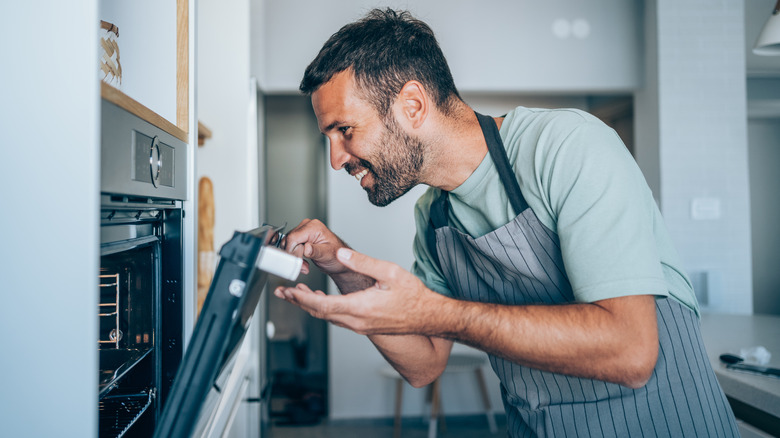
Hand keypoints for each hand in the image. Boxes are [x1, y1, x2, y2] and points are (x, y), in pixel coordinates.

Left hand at [273, 248, 440, 335]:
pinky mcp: (364, 326)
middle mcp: (358, 321)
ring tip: (296, 295)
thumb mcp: (390, 272)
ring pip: (328, 317)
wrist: (429, 316)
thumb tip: (340, 255)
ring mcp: (360, 326)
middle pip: (320, 314)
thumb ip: (363, 262)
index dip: (303, 298)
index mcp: (361, 307)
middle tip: (283, 293)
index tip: (289, 290)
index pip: (323, 305)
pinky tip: (320, 301)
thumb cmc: (413, 296)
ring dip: (310, 306)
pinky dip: (324, 310)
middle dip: (299, 302)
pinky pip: (337, 319)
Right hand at [282, 219, 349, 275]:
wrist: (339, 260)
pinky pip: (290, 246)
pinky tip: (303, 262)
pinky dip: (294, 256)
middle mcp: (307, 226)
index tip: (297, 262)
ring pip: (287, 244)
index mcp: (314, 227)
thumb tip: (306, 248)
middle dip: (294, 256)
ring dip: (294, 257)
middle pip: (288, 241)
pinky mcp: (300, 237)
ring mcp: (303, 231)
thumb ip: (316, 251)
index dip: (291, 251)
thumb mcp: (327, 255)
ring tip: (305, 265)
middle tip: (303, 266)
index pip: (293, 237)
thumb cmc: (336, 256)